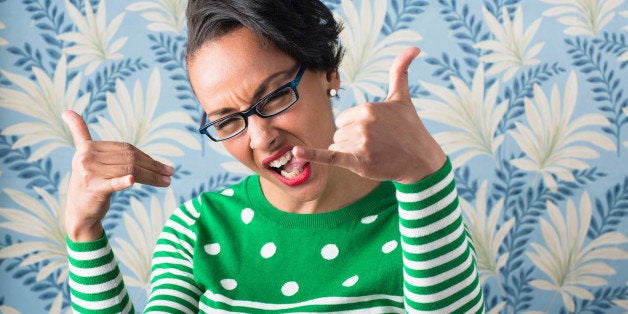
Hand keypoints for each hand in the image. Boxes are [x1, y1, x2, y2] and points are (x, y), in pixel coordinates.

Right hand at [62, 110, 173, 241]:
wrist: (79, 213)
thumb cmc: (91, 184)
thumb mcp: (87, 159)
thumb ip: (81, 134)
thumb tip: (70, 112)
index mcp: (87, 147)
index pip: (125, 148)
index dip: (146, 156)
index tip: (163, 165)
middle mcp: (86, 157)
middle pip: (129, 158)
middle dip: (153, 166)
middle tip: (170, 172)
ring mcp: (89, 172)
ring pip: (129, 170)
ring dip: (152, 176)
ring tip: (167, 181)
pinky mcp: (93, 188)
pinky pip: (113, 183)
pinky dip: (123, 181)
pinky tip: (132, 181)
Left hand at [293, 47, 445, 183]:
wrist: (421, 160)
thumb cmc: (410, 128)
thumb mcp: (402, 98)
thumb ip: (400, 72)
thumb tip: (414, 48)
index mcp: (367, 108)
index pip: (343, 119)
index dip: (355, 127)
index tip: (375, 132)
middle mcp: (362, 125)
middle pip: (339, 133)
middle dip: (352, 141)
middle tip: (376, 144)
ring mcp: (360, 144)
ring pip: (337, 146)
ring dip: (351, 153)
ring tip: (373, 154)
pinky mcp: (357, 162)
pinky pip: (329, 156)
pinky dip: (311, 155)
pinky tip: (296, 151)